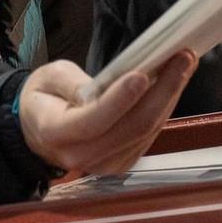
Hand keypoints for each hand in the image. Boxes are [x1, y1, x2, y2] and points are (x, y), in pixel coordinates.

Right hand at [19, 51, 196, 175]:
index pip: (93, 120)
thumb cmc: (44, 99)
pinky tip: (174, 83)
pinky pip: (149, 135)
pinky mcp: (122, 163)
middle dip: (162, 91)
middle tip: (182, 57)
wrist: (37, 132)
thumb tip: (108, 86)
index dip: (120, 99)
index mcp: (55, 132)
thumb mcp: (47, 78)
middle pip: (131, 128)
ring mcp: (105, 165)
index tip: (142, 73)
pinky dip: (164, 107)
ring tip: (184, 63)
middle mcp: (81, 156)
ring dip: (170, 96)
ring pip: (146, 131)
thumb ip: (73, 83)